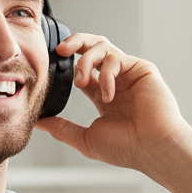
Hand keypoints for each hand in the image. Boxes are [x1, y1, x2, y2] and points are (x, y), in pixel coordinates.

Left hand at [36, 33, 191, 173]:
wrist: (153, 149)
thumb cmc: (126, 148)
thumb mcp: (85, 139)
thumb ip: (61, 128)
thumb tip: (38, 122)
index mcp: (104, 96)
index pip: (83, 71)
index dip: (67, 66)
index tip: (51, 68)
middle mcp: (117, 81)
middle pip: (93, 48)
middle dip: (74, 43)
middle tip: (59, 50)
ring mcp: (129, 74)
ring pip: (102, 47)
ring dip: (85, 61)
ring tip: (80, 80)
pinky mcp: (142, 69)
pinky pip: (116, 59)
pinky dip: (106, 75)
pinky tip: (108, 96)